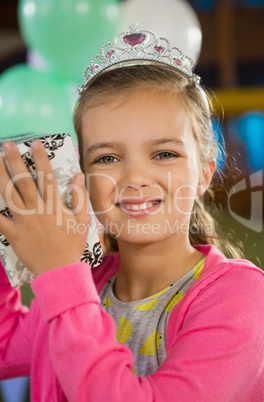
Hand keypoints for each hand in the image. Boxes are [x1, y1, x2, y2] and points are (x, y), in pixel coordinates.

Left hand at [0, 140, 89, 274]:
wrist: (59, 270)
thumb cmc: (72, 245)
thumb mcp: (82, 221)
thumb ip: (79, 197)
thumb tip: (78, 176)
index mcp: (55, 205)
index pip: (47, 176)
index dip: (40, 158)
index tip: (34, 144)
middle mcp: (37, 209)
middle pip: (24, 180)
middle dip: (14, 160)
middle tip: (7, 145)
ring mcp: (23, 221)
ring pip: (9, 195)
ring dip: (0, 177)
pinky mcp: (13, 233)